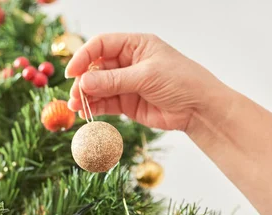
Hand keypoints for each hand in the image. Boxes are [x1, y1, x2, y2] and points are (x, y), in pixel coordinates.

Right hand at [65, 33, 225, 131]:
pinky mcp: (126, 103)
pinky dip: (94, 107)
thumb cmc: (181, 82)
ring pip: (97, 87)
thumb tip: (84, 83)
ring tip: (76, 106)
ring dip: (85, 96)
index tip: (72, 72)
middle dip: (83, 80)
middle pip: (95, 67)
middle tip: (75, 94)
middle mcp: (127, 62)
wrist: (199, 109)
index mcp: (135, 45)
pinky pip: (104, 103)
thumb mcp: (146, 76)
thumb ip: (113, 81)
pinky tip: (86, 112)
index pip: (101, 45)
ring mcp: (125, 83)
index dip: (84, 56)